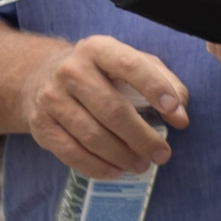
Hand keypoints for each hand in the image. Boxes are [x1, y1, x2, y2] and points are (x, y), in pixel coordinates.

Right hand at [17, 34, 187, 177]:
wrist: (40, 76)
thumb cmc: (100, 71)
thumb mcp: (132, 62)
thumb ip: (163, 80)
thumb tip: (181, 112)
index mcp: (99, 49)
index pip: (131, 66)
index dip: (155, 89)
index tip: (175, 112)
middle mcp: (71, 71)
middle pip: (112, 110)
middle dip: (142, 137)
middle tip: (163, 154)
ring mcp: (51, 99)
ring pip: (92, 135)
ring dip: (122, 156)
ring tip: (142, 165)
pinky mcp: (40, 125)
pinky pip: (70, 152)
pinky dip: (96, 166)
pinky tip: (115, 171)